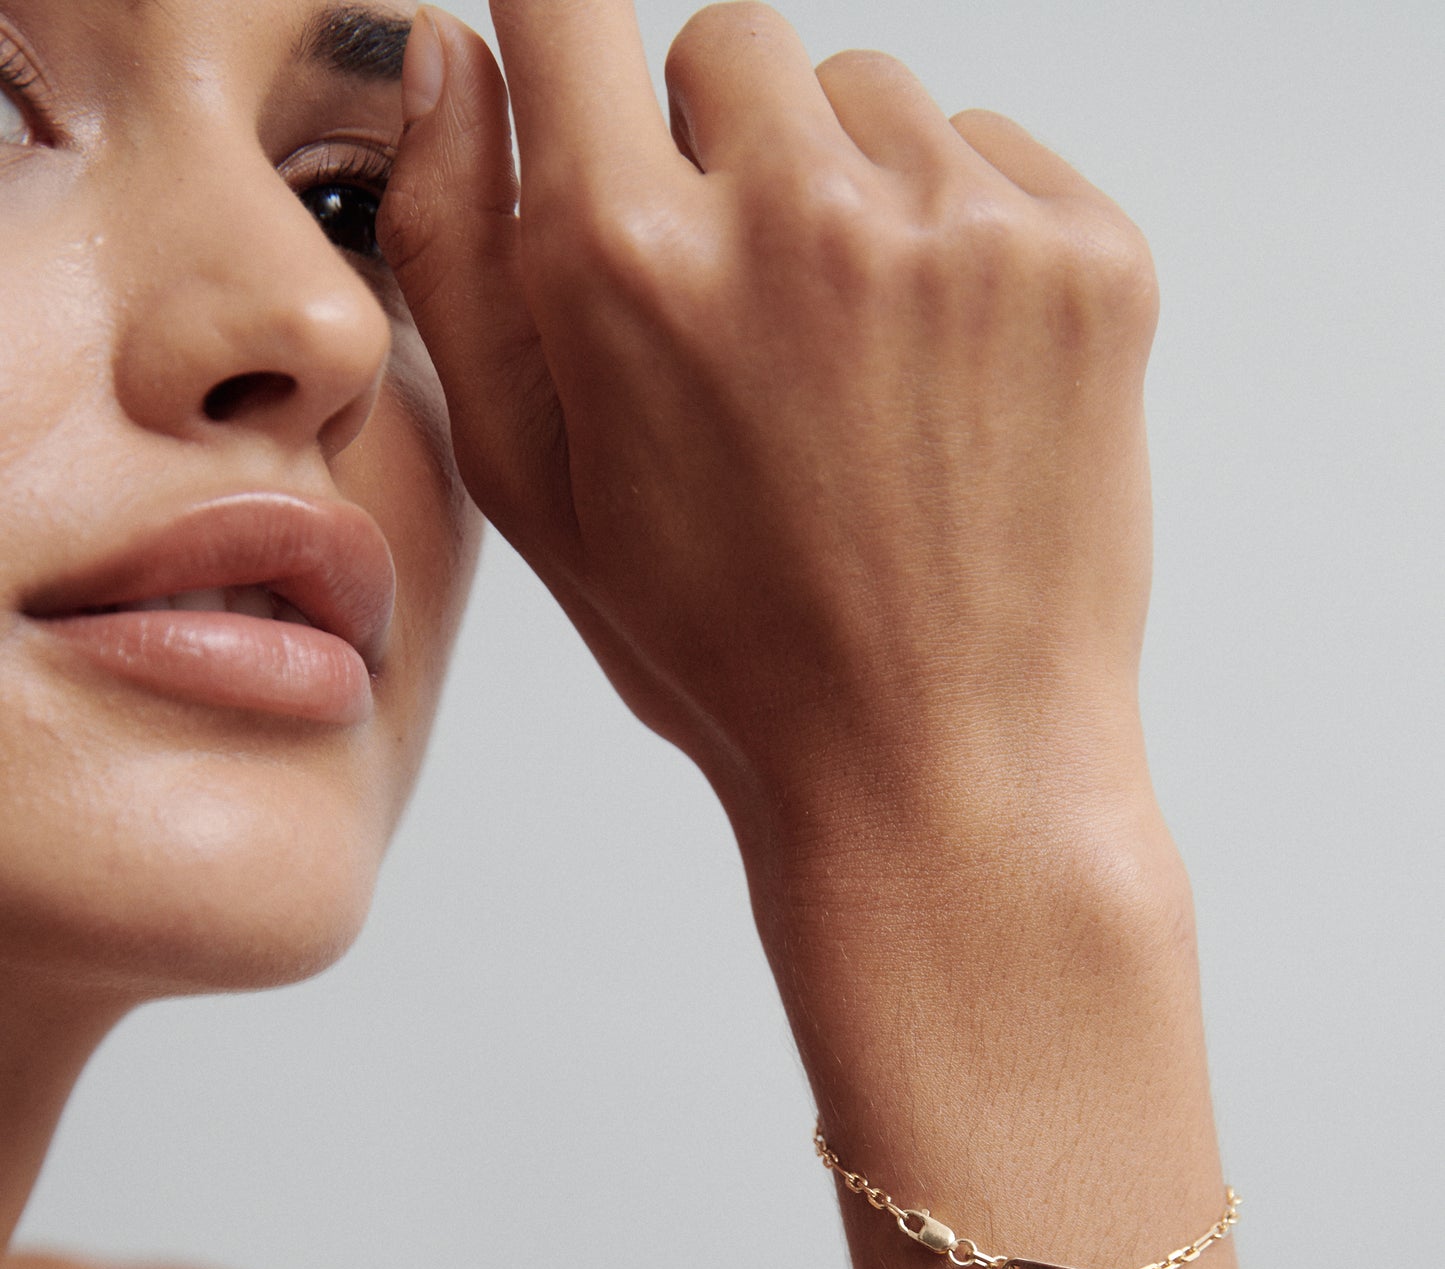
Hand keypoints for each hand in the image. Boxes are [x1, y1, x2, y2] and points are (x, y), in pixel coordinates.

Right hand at [380, 1, 1160, 836]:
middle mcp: (800, 213)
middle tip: (741, 316)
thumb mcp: (537, 489)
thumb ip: (459, 254)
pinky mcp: (1086, 258)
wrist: (941, 761)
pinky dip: (953, 231)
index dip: (570, 39)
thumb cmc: (728, 649)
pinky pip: (987, 152)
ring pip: (866, 97)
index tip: (597, 96)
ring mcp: (962, 227)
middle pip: (729, 43)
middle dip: (715, 147)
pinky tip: (938, 375)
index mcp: (630, 264)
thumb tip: (451, 57)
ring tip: (848, 367)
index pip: (569, 4)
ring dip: (841, 193)